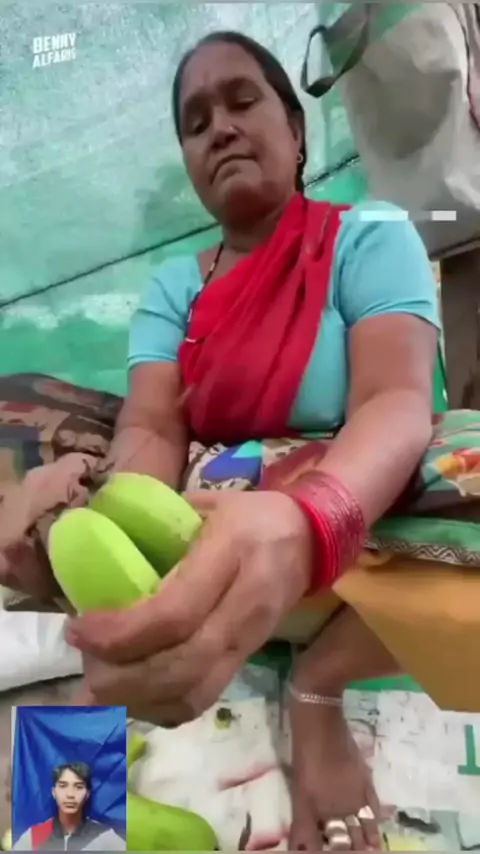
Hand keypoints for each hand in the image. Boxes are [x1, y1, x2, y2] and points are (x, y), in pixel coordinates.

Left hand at [66, 490, 313, 723]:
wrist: (311, 537)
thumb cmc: (249, 514)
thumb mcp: (205, 503)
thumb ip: (156, 527)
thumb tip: (98, 553)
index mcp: (231, 553)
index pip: (175, 613)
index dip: (121, 633)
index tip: (80, 629)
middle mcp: (246, 603)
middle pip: (183, 665)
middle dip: (123, 678)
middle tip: (84, 667)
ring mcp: (253, 638)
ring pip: (195, 692)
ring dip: (139, 701)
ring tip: (100, 687)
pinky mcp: (251, 658)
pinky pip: (206, 698)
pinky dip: (163, 709)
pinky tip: (134, 697)